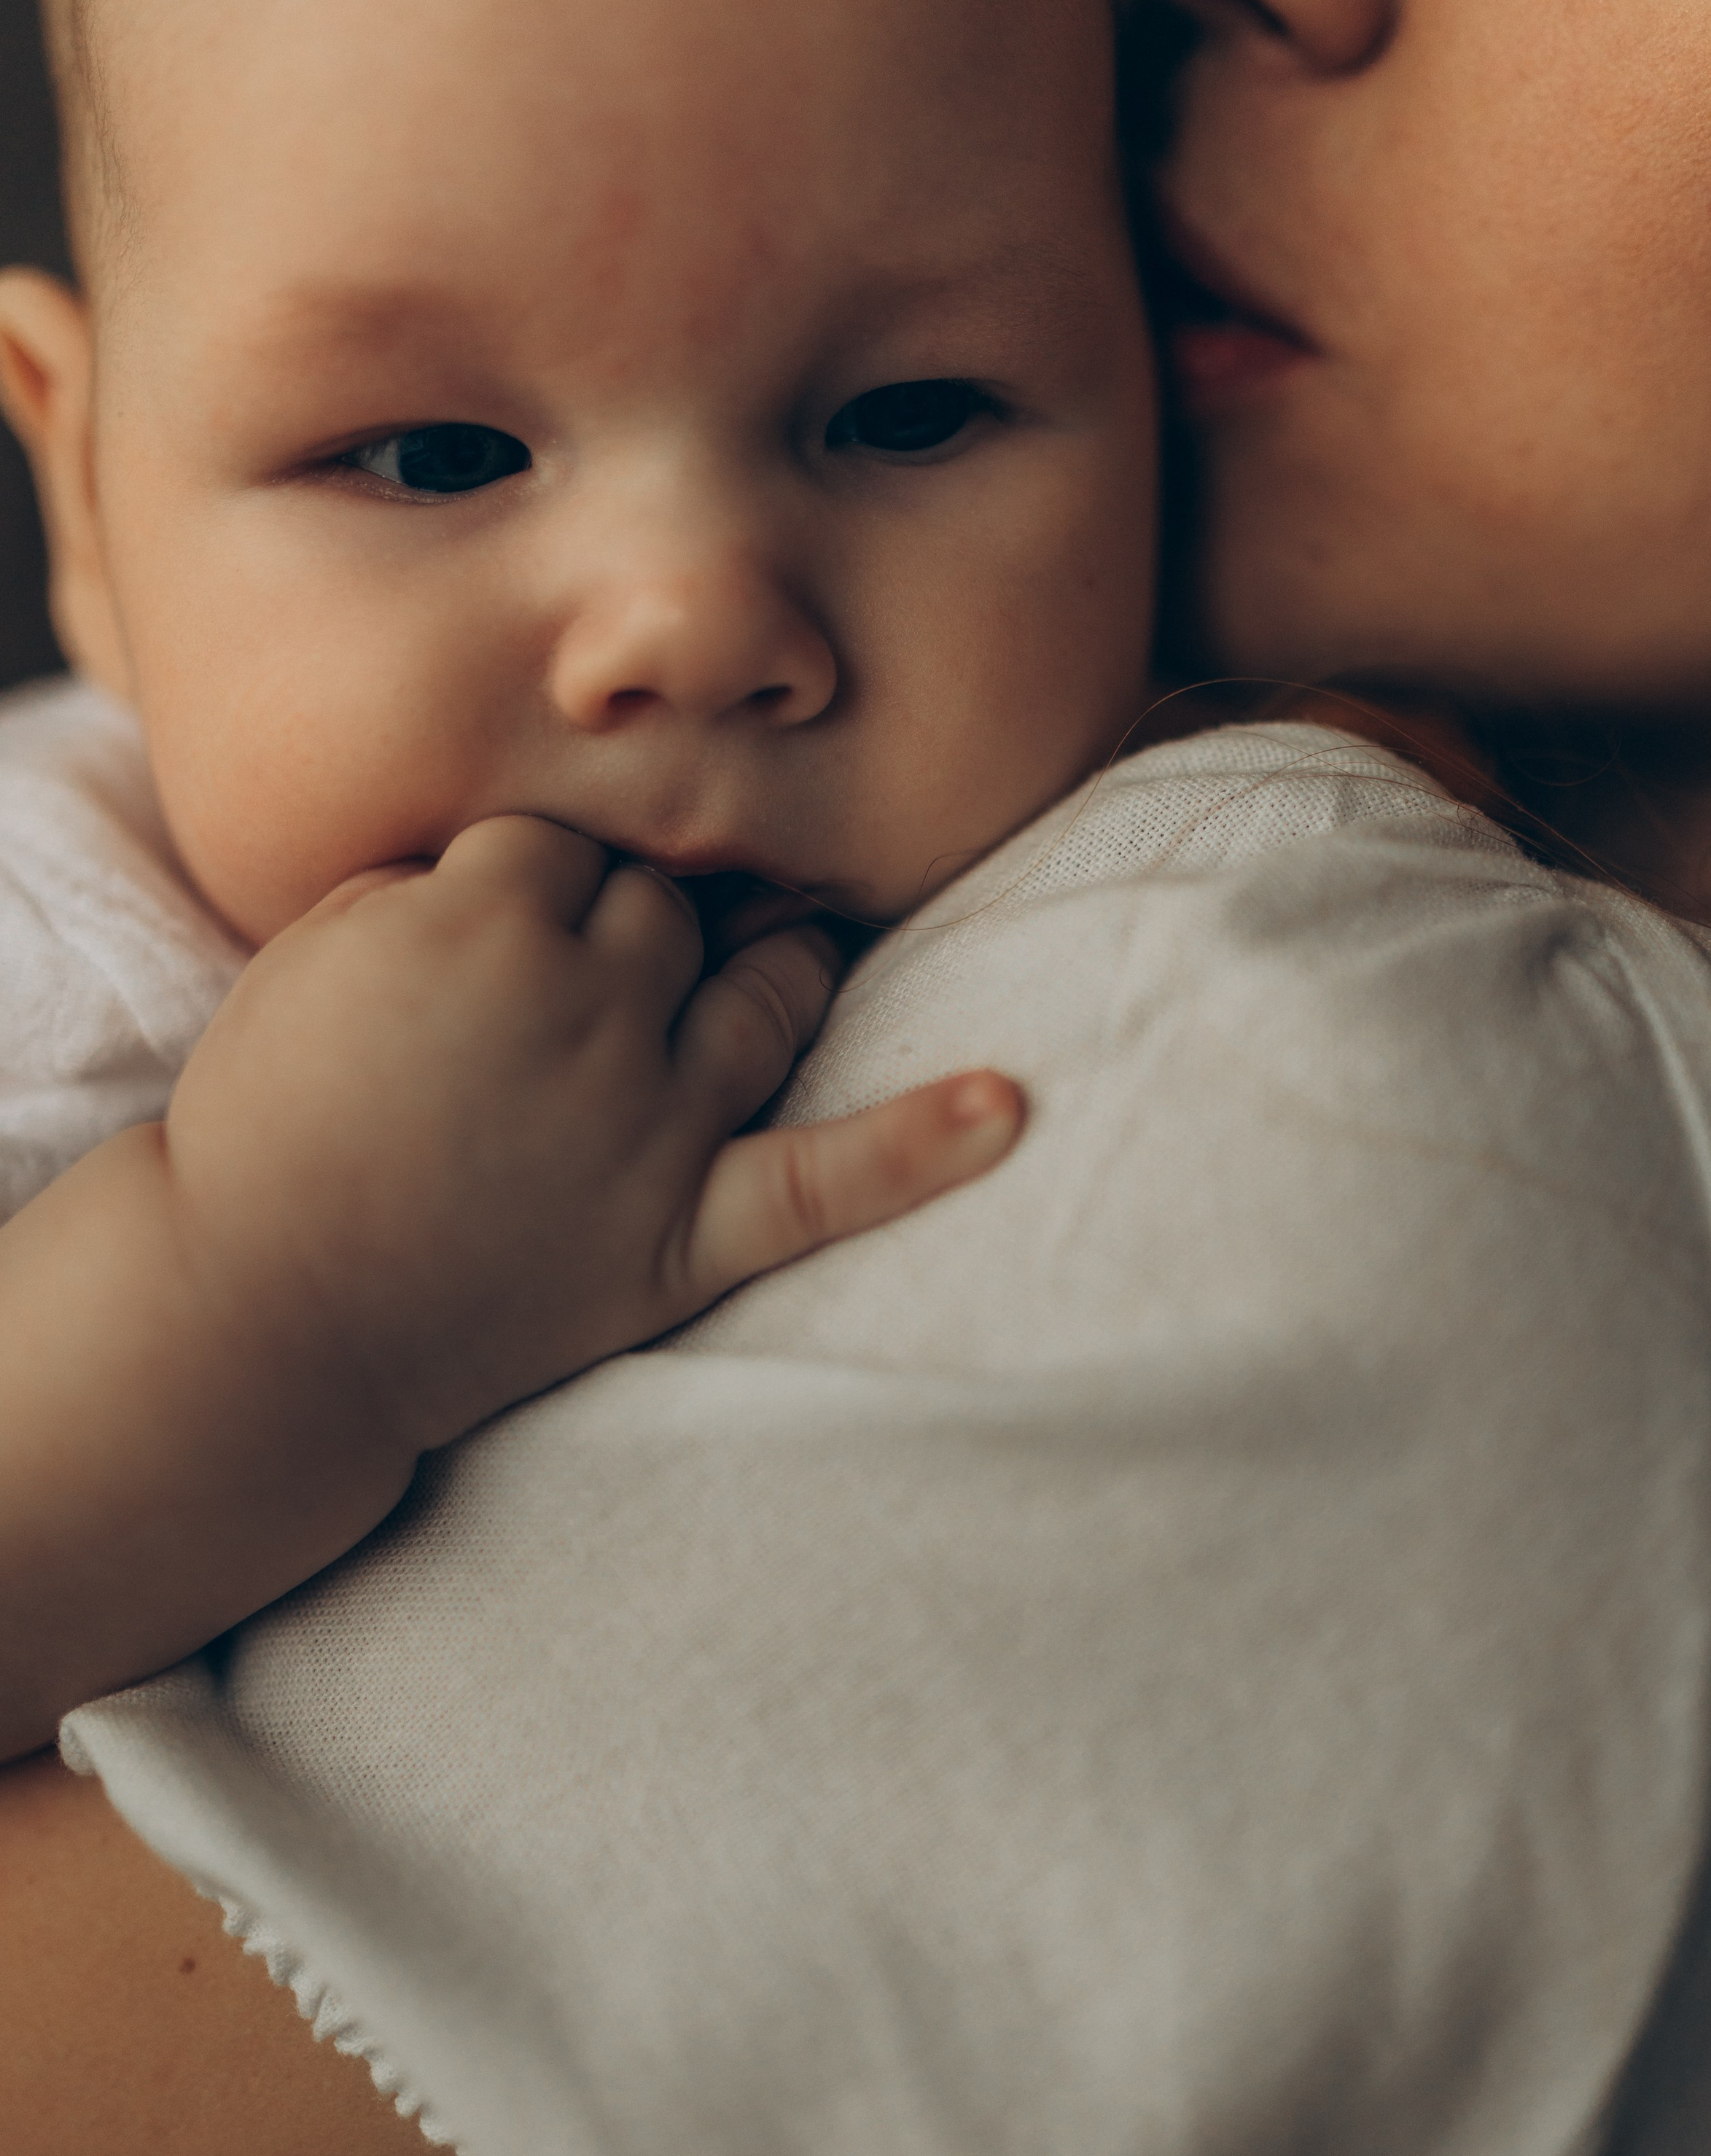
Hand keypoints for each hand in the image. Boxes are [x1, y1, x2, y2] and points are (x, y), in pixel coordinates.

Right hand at [162, 816, 1022, 1451]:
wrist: (256, 1313)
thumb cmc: (268, 1119)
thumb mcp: (316, 947)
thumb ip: (428, 882)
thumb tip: (511, 864)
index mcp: (494, 915)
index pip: (565, 842)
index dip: (530, 880)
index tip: (490, 929)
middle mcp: (596, 1002)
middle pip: (667, 909)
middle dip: (637, 922)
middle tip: (588, 971)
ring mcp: (652, 1120)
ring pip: (763, 993)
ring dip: (781, 961)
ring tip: (800, 941)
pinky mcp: (679, 1233)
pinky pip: (820, 1180)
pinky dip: (919, 1149)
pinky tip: (1008, 1107)